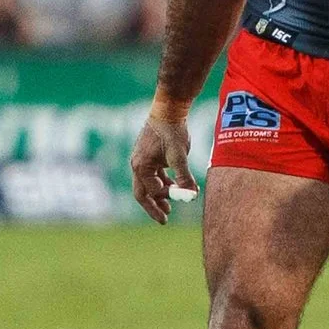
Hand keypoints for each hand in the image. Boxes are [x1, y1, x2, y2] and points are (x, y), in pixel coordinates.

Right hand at [129, 108, 195, 223]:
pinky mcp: (148, 155)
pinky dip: (162, 183)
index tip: (179, 202)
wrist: (168, 109)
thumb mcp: (179, 155)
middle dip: (153, 206)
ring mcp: (141, 159)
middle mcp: (137, 164)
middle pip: (142, 192)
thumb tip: (191, 195)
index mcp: (141, 166)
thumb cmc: (172, 131)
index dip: (165, 199)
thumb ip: (183, 176)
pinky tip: (173, 186)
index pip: (150, 191)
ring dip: (159, 195)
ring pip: (148, 184)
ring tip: (170, 207)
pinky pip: (152, 175)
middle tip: (165, 219)